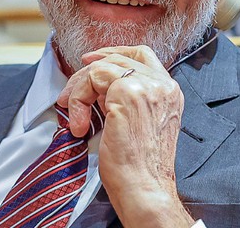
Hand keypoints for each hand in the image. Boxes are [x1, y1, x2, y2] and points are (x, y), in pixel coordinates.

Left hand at [57, 45, 194, 226]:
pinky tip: (79, 124)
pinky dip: (79, 98)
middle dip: (88, 73)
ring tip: (74, 116)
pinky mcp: (128, 93)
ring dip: (80, 89)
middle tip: (69, 96)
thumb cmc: (139, 166)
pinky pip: (92, 79)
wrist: (144, 186)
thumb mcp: (141, 124)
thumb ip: (131, 99)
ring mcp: (147, 86)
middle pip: (119, 59)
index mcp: (170, 92)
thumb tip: (100, 86)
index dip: (114, 54)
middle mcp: (163, 85)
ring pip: (103, 67)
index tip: (91, 61)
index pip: (143, 55)